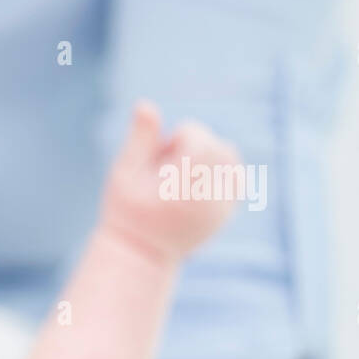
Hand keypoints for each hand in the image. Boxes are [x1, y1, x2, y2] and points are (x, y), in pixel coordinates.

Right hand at [103, 101, 237, 257]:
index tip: (160, 159)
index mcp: (183, 188)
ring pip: (231, 159)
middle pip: (219, 146)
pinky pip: (235, 176)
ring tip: (181, 177)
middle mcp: (209, 199)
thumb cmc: (126, 210)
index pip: (199, 137)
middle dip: (195, 146)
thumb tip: (145, 104)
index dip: (178, 139)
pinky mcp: (227, 213)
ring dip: (208, 157)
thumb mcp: (123, 173)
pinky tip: (193, 186)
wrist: (141, 254)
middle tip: (168, 169)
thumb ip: (139, 139)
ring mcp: (222, 208)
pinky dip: (217, 172)